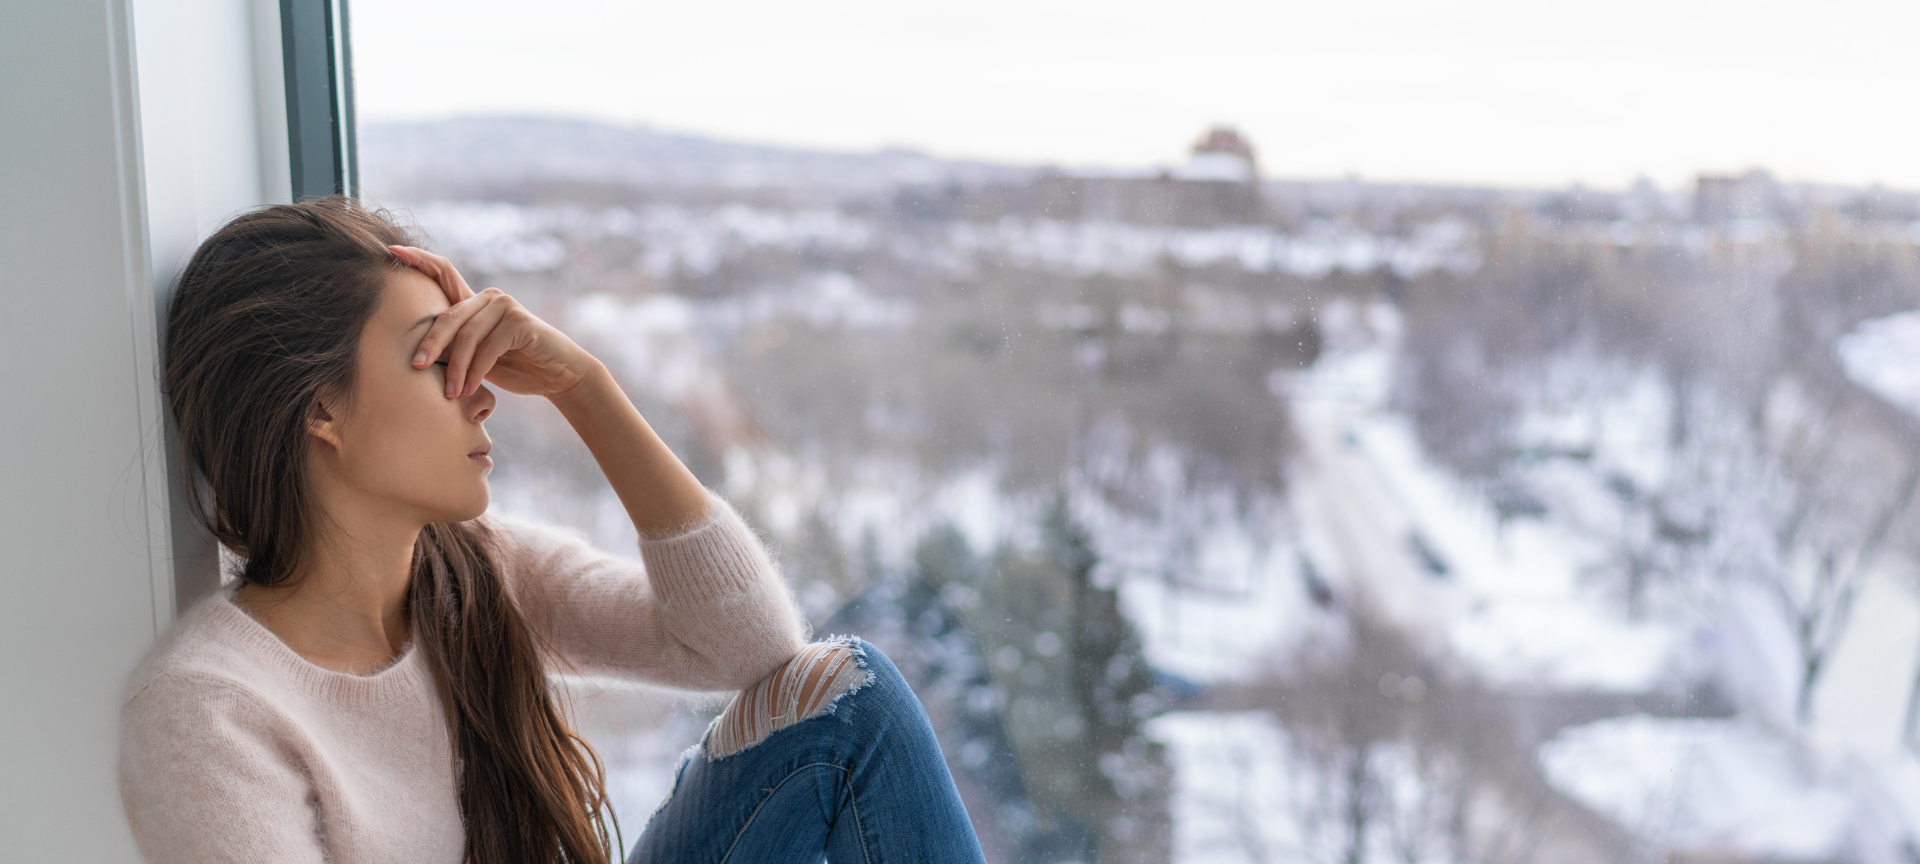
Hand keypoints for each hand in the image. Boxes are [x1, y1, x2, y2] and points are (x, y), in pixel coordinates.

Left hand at [390, 246, 599, 398]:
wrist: (557, 376)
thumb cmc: (515, 367)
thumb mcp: (477, 356)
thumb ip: (456, 345)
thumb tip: (416, 354)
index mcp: (474, 302)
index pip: (443, 272)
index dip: (418, 259)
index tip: (392, 251)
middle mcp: (489, 297)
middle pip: (449, 316)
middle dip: (430, 343)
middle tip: (415, 366)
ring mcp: (506, 306)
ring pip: (467, 336)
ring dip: (456, 369)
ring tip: (451, 393)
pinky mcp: (520, 322)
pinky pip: (488, 347)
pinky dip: (476, 371)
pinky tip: (470, 388)